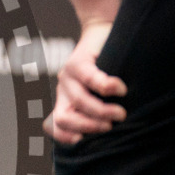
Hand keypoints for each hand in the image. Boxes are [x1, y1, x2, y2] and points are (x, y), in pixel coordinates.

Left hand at [44, 21, 126, 143]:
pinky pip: (91, 78)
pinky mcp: (78, 60)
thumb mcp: (100, 93)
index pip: (54, 125)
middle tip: (110, 126)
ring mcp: (68, 75)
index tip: (81, 141)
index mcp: (65, 101)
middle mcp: (63, 90)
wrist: (103, 33)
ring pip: (79, 100)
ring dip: (101, 111)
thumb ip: (99, 110)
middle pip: (64, 117)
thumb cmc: (108, 70)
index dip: (64, 136)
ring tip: (121, 113)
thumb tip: (114, 133)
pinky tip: (121, 89)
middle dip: (88, 126)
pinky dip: (108, 87)